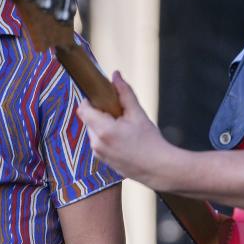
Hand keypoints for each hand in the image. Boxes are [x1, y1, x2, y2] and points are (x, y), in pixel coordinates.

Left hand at [77, 71, 180, 189]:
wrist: (159, 169)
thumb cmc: (150, 141)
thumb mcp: (137, 114)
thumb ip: (124, 92)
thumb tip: (115, 75)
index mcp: (103, 130)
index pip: (83, 109)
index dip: (91, 100)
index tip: (103, 96)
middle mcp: (96, 143)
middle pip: (88, 119)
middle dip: (100, 112)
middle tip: (119, 112)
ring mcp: (98, 154)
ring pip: (93, 131)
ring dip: (102, 124)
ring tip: (123, 127)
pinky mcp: (103, 160)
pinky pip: (98, 142)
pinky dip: (106, 136)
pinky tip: (123, 139)